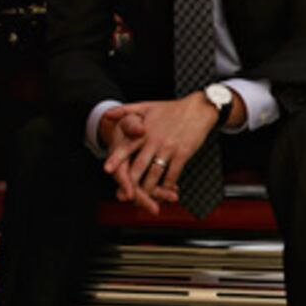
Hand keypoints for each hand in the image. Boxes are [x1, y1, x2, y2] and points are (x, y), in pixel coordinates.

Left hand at [104, 92, 220, 211]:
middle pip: (139, 166)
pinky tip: (164, 192)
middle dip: (131, 183)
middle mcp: (154, 140)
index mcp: (144, 130)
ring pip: (155, 173)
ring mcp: (169, 148)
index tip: (107, 170)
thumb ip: (125, 111)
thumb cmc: (171, 109)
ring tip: (143, 199)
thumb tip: (106, 115)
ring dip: (149, 189)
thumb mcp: (147, 106)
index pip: (127, 146)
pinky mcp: (183, 153)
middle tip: (123, 196)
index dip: (116, 159)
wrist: (198, 109)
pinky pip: (173, 173)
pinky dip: (167, 185)